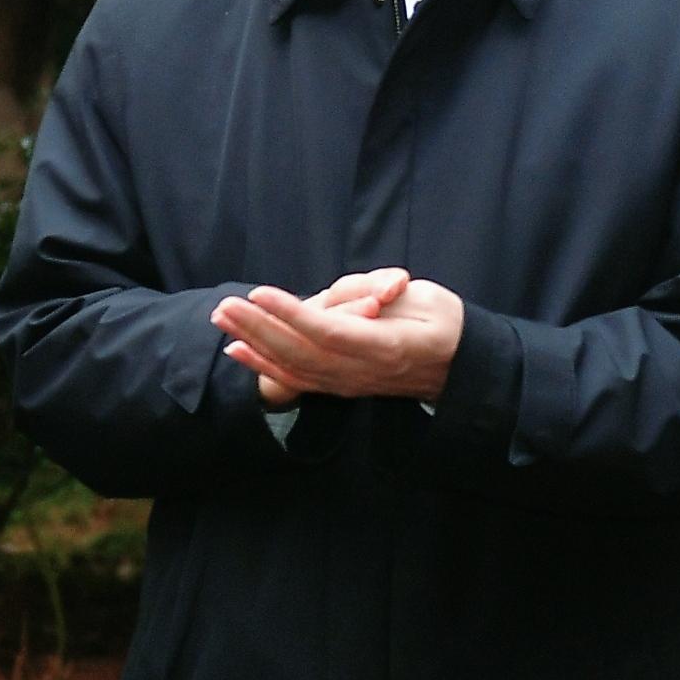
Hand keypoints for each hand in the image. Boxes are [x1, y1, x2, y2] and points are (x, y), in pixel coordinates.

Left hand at [212, 270, 463, 402]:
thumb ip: (388, 296)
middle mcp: (362, 372)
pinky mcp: (340, 386)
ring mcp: (348, 383)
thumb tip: (362, 302)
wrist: (457, 366)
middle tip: (226, 306)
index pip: (329, 332)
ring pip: (293, 367)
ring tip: (223, 319)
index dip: (292, 314)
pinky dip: (263, 366)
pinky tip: (238, 351)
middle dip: (259, 328)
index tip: (261, 293)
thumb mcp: (426, 299)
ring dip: (254, 343)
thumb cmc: (442, 323)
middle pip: (301, 352)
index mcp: (386, 347)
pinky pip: (297, 379)